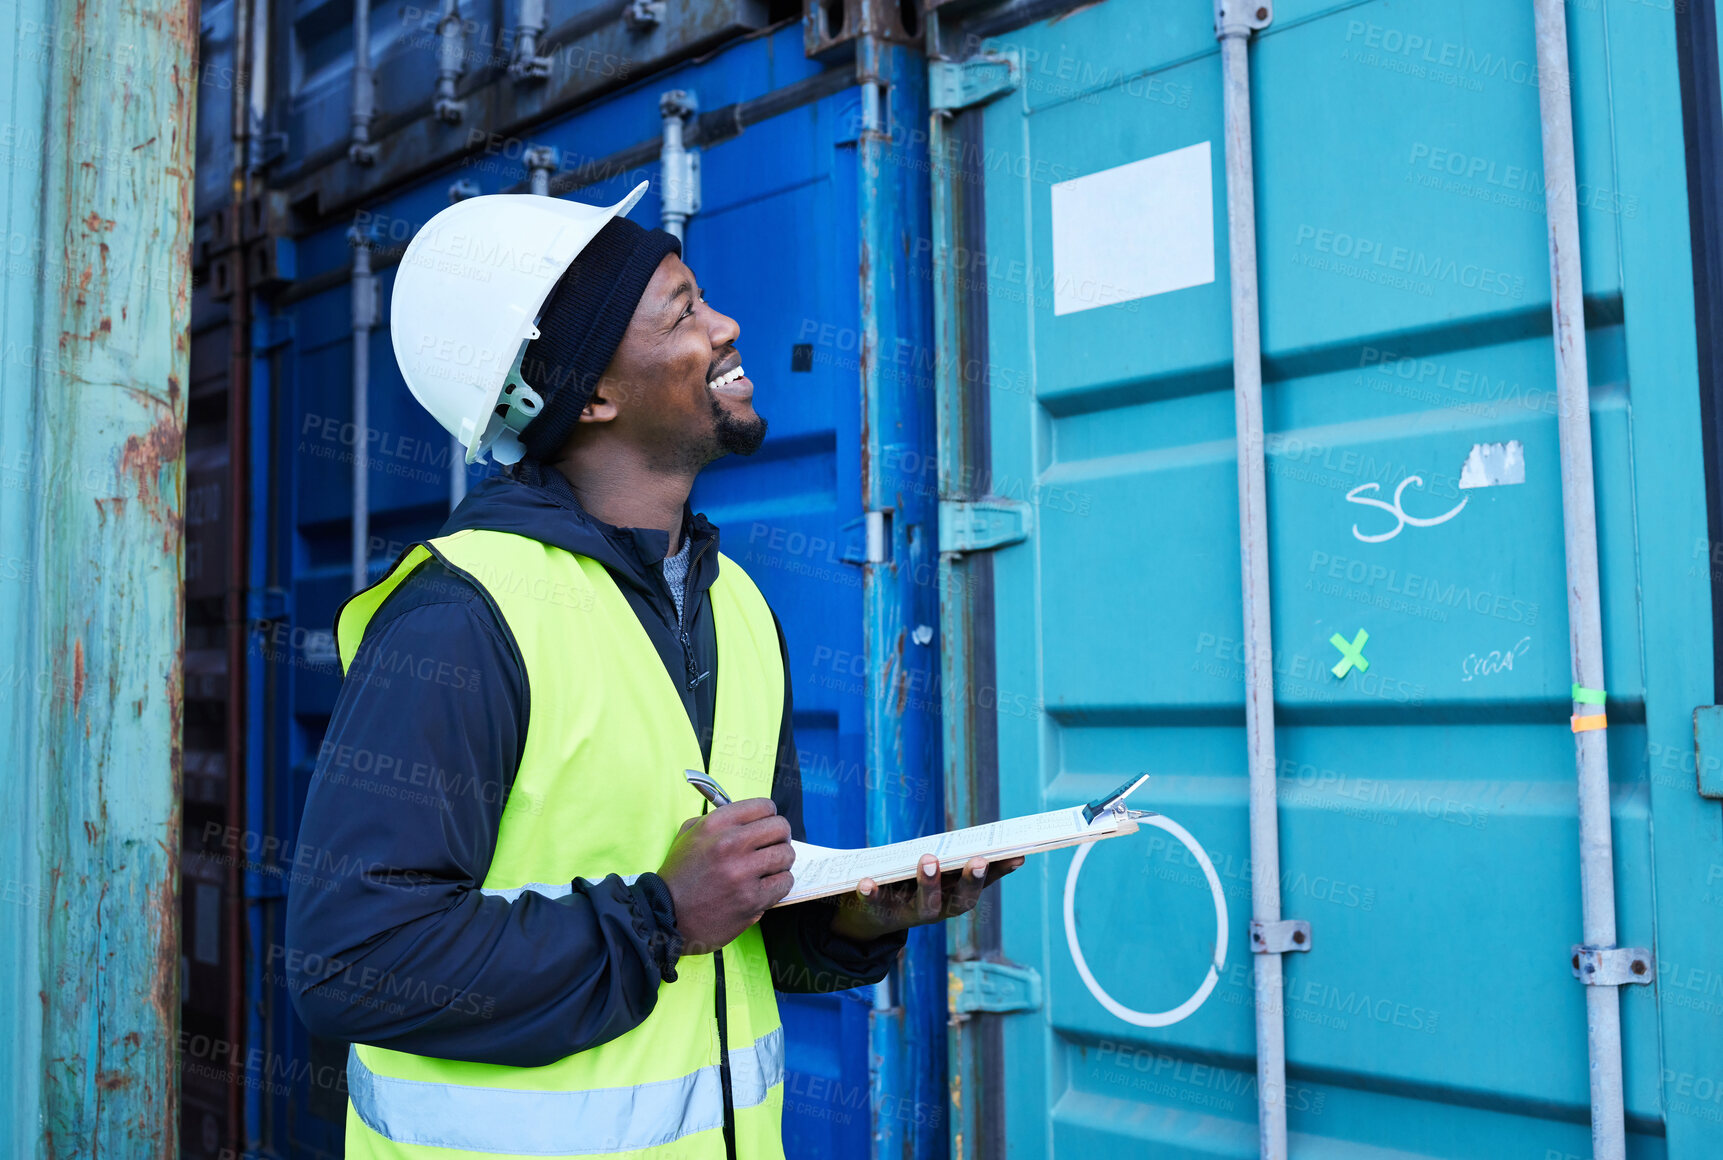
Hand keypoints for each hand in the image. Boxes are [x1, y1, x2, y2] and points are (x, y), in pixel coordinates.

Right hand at [656, 798, 794, 953]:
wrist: (666, 915)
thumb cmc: (679, 876)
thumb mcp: (688, 835)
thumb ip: (718, 820)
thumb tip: (749, 817)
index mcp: (716, 824)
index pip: (764, 806)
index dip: (770, 816)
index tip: (766, 826)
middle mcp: (730, 844)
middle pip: (780, 827)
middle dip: (781, 837)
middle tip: (772, 847)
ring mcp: (742, 872)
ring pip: (787, 854)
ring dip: (781, 862)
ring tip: (768, 869)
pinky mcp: (752, 899)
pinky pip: (785, 882)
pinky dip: (780, 884)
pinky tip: (766, 887)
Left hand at [829, 854, 1024, 940]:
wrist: (865, 921)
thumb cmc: (909, 888)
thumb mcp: (936, 879)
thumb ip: (960, 866)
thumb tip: (1005, 848)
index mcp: (950, 900)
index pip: (979, 887)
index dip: (998, 874)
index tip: (1016, 856)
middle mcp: (935, 911)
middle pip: (957, 901)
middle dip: (969, 882)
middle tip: (977, 861)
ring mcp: (907, 914)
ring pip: (923, 905)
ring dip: (928, 883)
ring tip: (928, 859)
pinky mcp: (877, 912)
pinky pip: (874, 904)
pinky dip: (872, 893)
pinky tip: (867, 880)